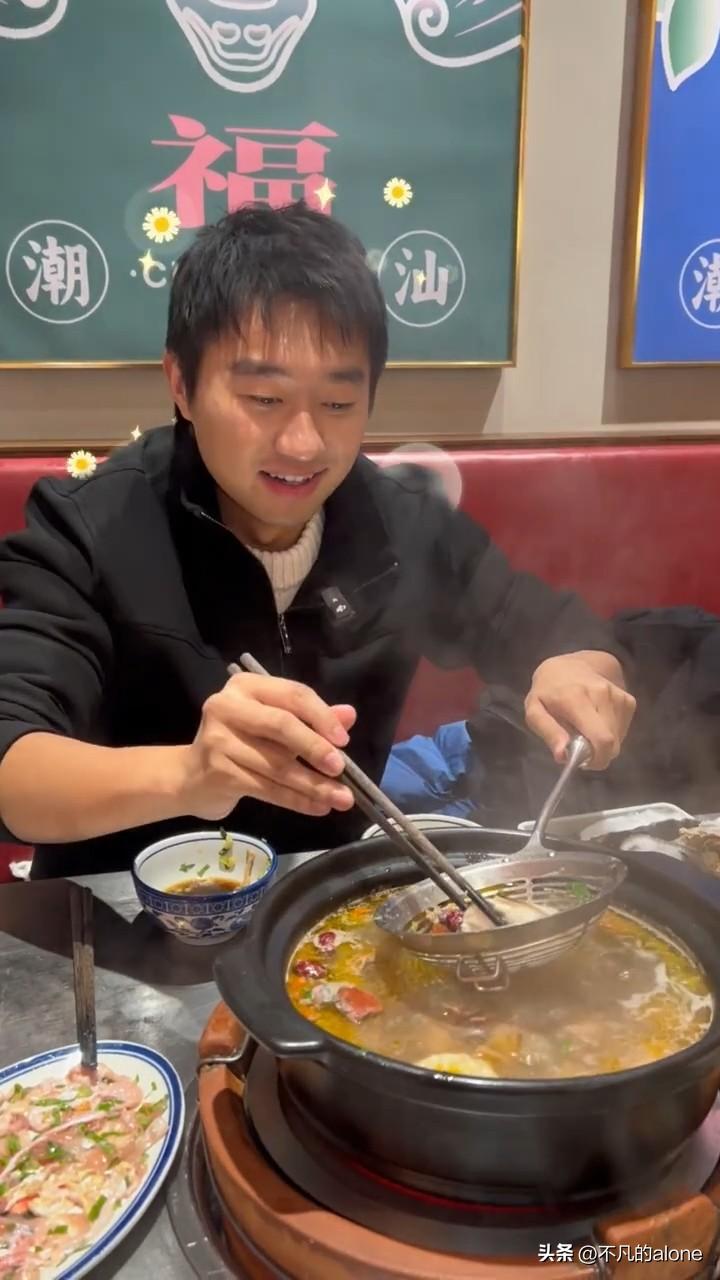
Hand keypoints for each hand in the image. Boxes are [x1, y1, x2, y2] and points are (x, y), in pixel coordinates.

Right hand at [177, 672, 356, 819]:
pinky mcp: (218, 772)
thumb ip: (311, 718)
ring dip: (313, 784)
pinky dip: (297, 800)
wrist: (190, 777)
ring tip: (341, 798)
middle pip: (282, 725)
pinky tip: (318, 807)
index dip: (322, 716)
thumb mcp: (274, 725)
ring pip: (277, 764)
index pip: (292, 694)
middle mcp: (228, 706)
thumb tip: (349, 715)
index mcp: (246, 686)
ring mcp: (219, 739)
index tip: (344, 740)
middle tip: (341, 769)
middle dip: (316, 748)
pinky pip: (267, 788)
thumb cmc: (239, 744)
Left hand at [524, 652, 635, 768]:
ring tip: (586, 730)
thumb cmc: (548, 691)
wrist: (570, 665)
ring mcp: (618, 696)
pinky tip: (597, 722)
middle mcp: (602, 695)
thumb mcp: (535, 711)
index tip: (583, 762)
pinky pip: (623, 729)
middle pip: (612, 743)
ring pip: (619, 738)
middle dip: (598, 753)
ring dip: (604, 743)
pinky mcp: (628, 699)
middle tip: (581, 746)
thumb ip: (548, 733)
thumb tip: (562, 756)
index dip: (598, 759)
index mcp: (577, 699)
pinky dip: (612, 733)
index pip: (602, 739)